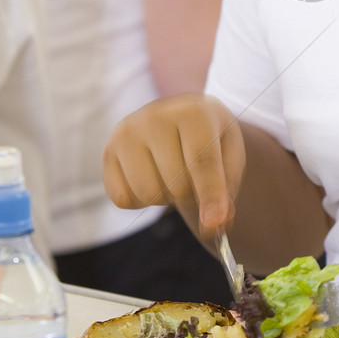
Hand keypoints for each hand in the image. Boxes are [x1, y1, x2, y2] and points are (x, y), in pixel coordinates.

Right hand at [102, 93, 244, 231]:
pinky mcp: (108, 151)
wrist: (182, 118)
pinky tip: (151, 177)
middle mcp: (154, 116)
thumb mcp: (230, 156)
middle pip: (177, 185)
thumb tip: (215, 225)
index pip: (202, 162)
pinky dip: (140, 200)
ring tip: (171, 173)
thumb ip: (226, 190)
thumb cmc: (211, 139)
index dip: (210, 196)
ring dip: (165, 197)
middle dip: (191, 194)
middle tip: (194, 176)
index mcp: (193, 111)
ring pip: (148, 194)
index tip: (214, 224)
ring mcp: (126, 133)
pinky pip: (122, 198)